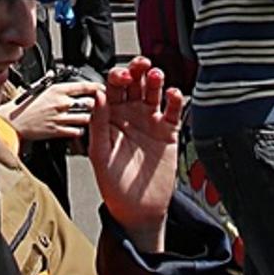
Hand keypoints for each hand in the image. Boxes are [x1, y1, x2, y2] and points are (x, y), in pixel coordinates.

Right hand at [2, 78, 95, 144]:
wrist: (12, 122)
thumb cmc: (23, 106)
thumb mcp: (37, 88)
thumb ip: (48, 80)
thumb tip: (53, 72)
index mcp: (57, 90)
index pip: (84, 86)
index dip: (96, 87)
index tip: (101, 89)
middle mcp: (61, 103)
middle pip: (89, 103)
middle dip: (93, 104)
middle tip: (91, 106)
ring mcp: (60, 117)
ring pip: (86, 118)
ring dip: (87, 118)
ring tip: (83, 117)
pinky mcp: (58, 131)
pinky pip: (77, 131)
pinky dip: (79, 130)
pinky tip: (75, 127)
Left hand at [86, 58, 186, 254]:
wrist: (138, 209)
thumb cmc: (114, 184)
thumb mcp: (99, 153)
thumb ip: (98, 123)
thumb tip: (98, 94)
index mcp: (110, 117)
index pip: (113, 88)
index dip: (117, 77)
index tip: (121, 75)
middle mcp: (130, 115)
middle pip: (135, 83)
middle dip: (137, 70)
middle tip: (141, 65)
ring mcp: (150, 121)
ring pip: (154, 92)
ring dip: (155, 80)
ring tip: (156, 76)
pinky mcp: (168, 131)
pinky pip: (173, 110)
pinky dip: (175, 99)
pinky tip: (173, 94)